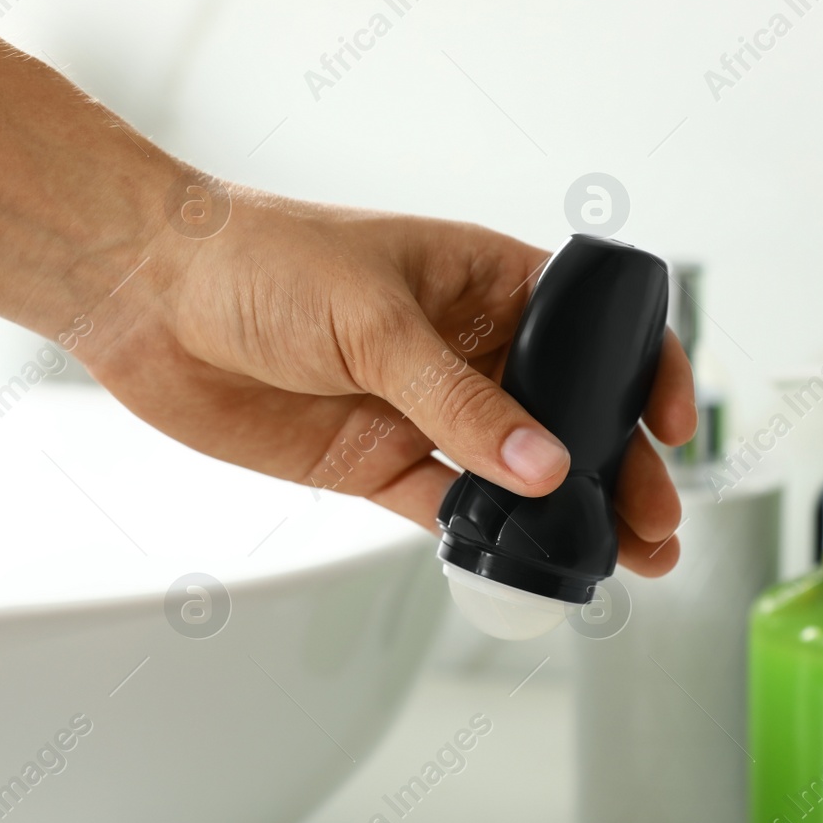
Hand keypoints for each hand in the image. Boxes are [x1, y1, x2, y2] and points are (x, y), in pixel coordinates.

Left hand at [79, 176, 696, 576]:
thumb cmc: (260, 260)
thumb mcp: (373, 319)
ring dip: (566, 512)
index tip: (671, 425)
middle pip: (565, 412)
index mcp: (483, 281)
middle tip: (656, 524)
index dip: (640, 371)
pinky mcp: (375, 461)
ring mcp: (421, 409)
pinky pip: (449, 507)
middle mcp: (464, 346)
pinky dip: (489, 538)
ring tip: (620, 559)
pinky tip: (529, 562)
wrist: (151, 297)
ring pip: (516, 471)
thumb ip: (457, 401)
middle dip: (617, 465)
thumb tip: (544, 466)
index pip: (589, 326)